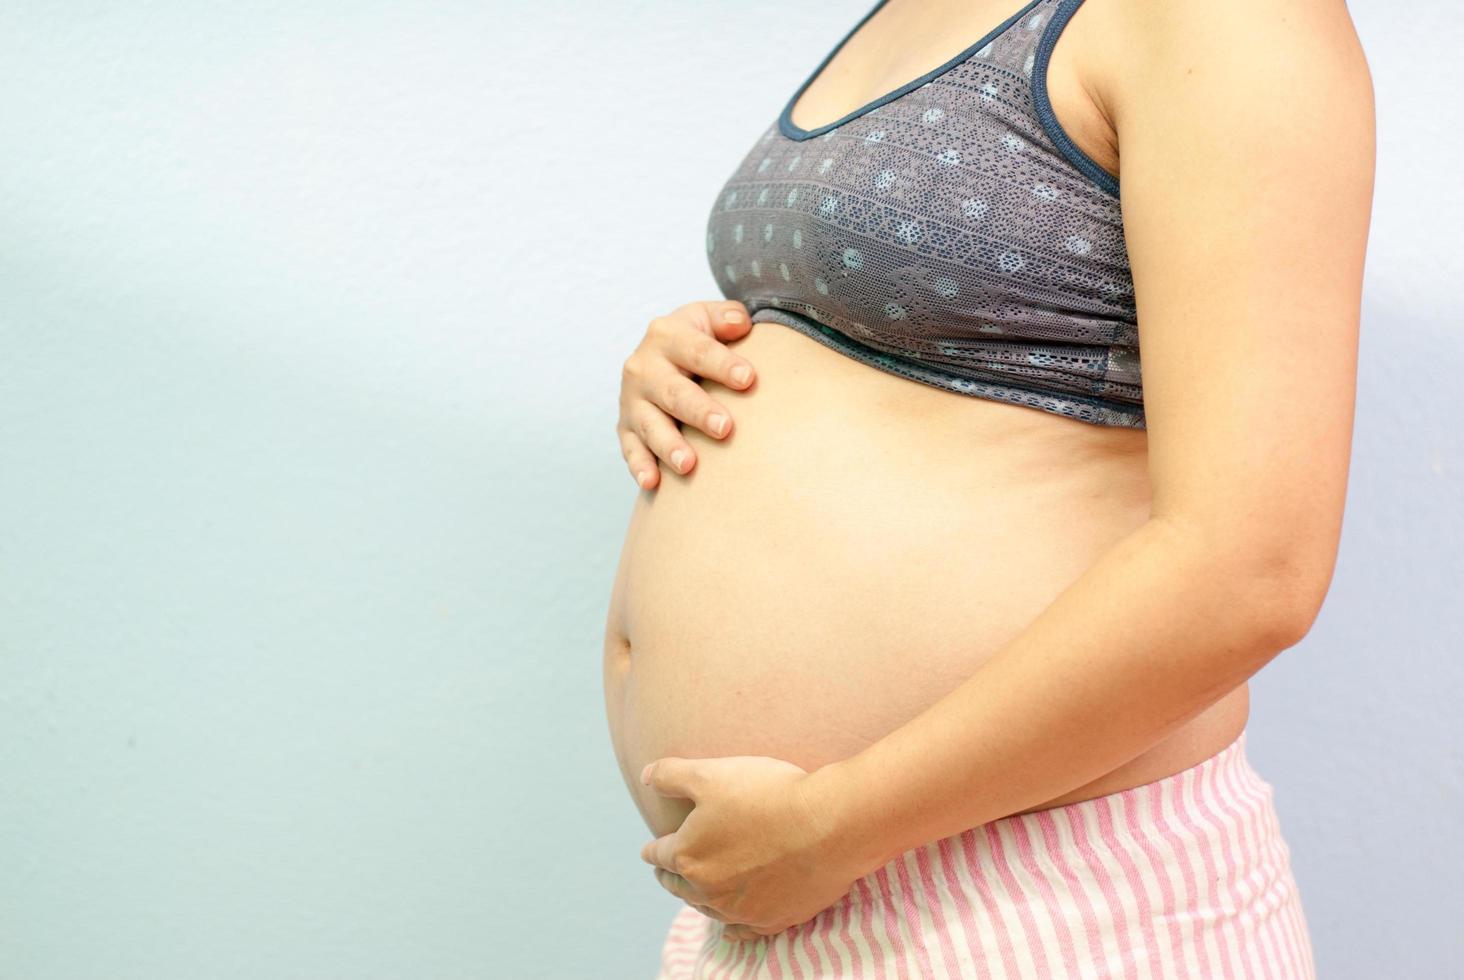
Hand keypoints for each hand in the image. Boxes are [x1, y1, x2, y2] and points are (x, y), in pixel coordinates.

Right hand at [618, 300, 757, 488]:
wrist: (657, 358)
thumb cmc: (696, 342)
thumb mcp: (707, 320)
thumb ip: (725, 318)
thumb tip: (740, 324)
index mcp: (666, 335)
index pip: (698, 350)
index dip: (723, 364)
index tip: (749, 380)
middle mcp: (643, 367)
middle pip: (674, 392)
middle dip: (699, 411)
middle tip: (725, 428)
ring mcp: (632, 401)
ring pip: (651, 425)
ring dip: (669, 445)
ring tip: (689, 464)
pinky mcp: (625, 428)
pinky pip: (631, 449)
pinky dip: (640, 466)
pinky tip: (652, 482)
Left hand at [638, 755, 863, 940]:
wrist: (828, 825)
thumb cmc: (767, 795)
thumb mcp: (710, 773)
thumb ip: (670, 775)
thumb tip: (645, 777)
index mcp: (688, 856)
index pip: (658, 854)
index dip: (652, 849)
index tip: (649, 849)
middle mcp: (709, 890)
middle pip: (679, 886)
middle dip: (671, 876)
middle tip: (667, 870)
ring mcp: (742, 910)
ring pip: (708, 909)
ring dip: (698, 899)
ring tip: (696, 890)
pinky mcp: (774, 919)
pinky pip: (744, 932)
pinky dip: (733, 929)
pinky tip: (730, 930)